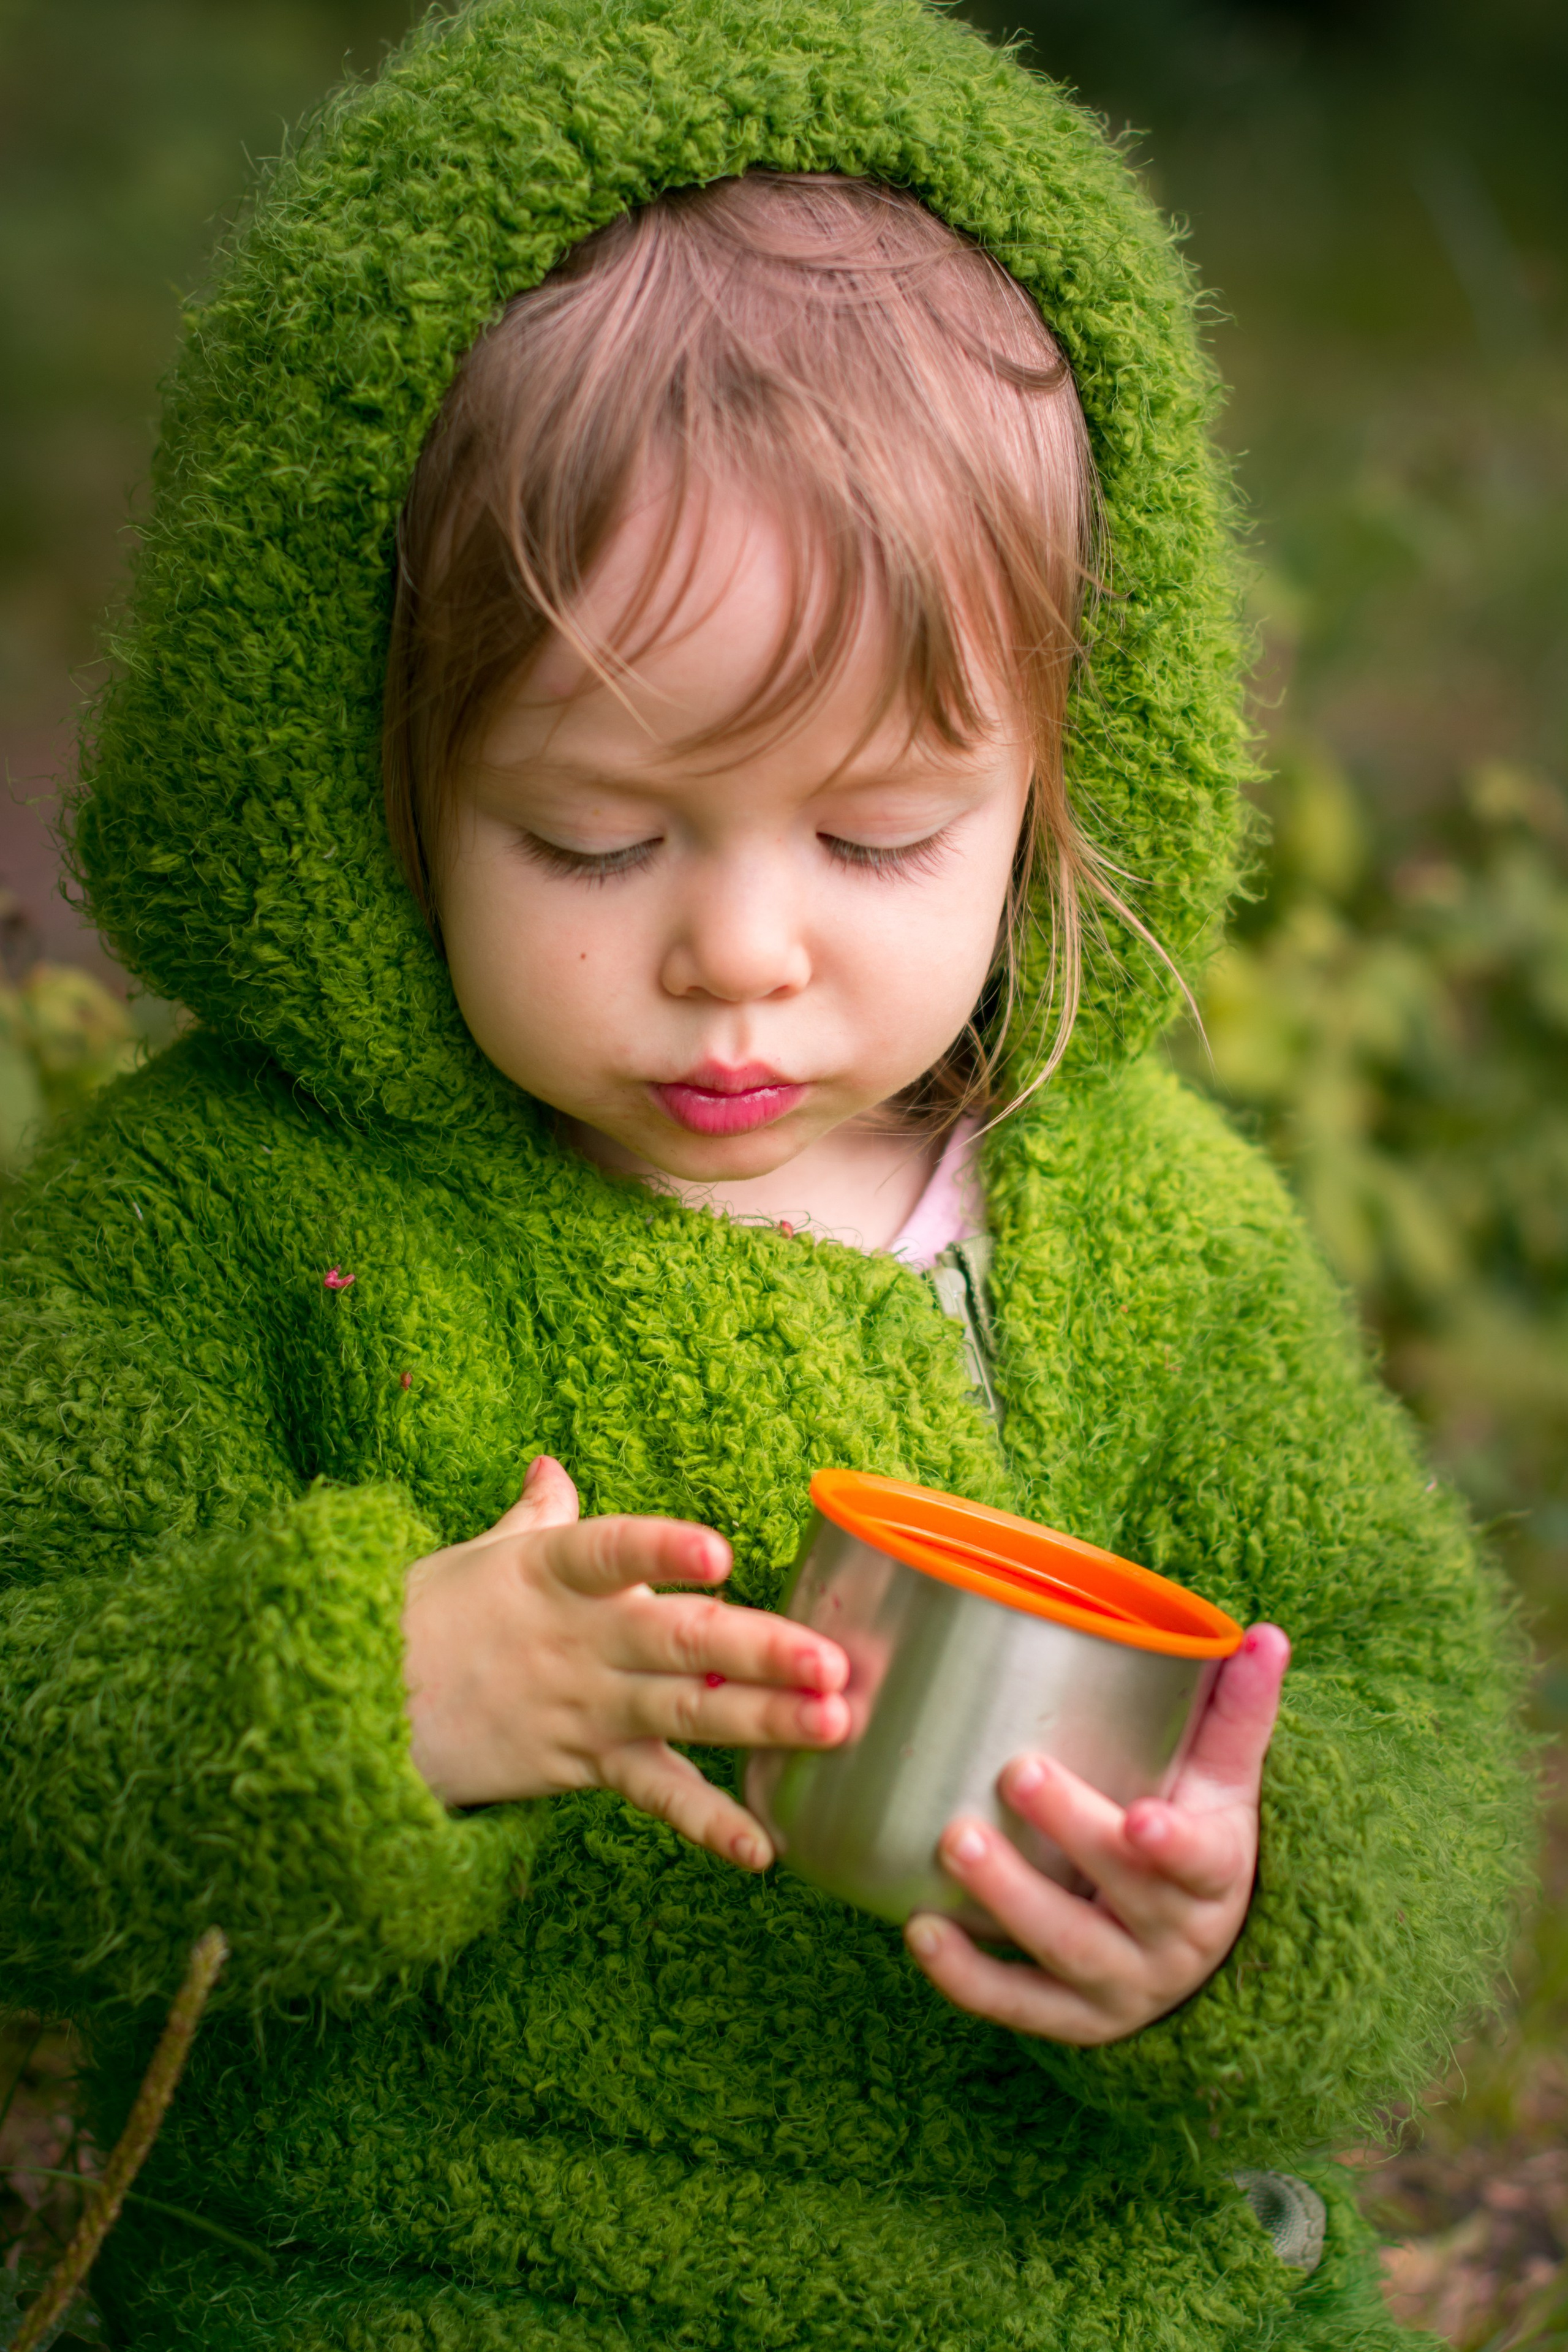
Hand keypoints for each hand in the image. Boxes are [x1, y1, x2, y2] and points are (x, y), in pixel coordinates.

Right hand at [402, 1456, 848, 1868]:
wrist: (360, 1710)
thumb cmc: (428, 1617)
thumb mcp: (484, 1555)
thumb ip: (538, 1514)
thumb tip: (553, 1464)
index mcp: (556, 1572)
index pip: (613, 1552)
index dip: (661, 1552)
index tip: (719, 1553)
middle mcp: (581, 1639)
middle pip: (678, 1642)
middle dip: (760, 1651)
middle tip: (832, 1661)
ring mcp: (586, 1708)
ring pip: (685, 1714)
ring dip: (764, 1722)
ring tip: (835, 1725)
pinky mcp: (582, 1765)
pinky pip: (655, 1795)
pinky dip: (708, 1823)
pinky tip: (763, 1847)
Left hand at [903, 1624, 1289, 2041]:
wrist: (1190, 1952)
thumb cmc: (1197, 1839)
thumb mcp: (1224, 1785)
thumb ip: (1238, 1713)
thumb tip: (1266, 1635)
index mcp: (1214, 1875)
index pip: (1203, 1862)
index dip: (1174, 1847)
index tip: (1141, 1820)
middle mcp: (1172, 1939)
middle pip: (1124, 1893)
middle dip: (1070, 1833)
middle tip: (1015, 1772)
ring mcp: (1121, 1984)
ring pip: (1065, 1948)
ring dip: (1007, 1898)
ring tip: (954, 1841)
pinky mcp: (1072, 2019)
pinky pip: (1017, 2003)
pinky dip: (968, 1976)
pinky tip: (922, 1930)